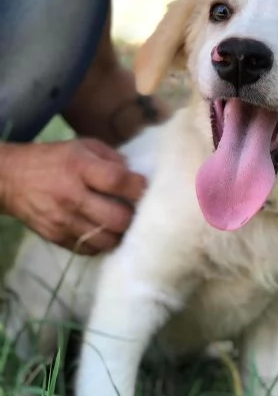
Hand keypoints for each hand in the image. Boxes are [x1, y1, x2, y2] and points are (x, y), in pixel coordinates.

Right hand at [0, 139, 146, 254]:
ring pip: (106, 240)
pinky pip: (89, 249)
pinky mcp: (56, 238)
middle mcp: (72, 196)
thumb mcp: (81, 146)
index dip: (138, 188)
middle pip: (117, 218)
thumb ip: (111, 157)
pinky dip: (101, 243)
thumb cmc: (52, 160)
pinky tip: (104, 232)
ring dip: (120, 235)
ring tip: (122, 225)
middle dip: (133, 217)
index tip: (146, 189)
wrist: (10, 180)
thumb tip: (136, 174)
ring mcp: (63, 221)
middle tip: (137, 212)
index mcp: (79, 167)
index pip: (117, 181)